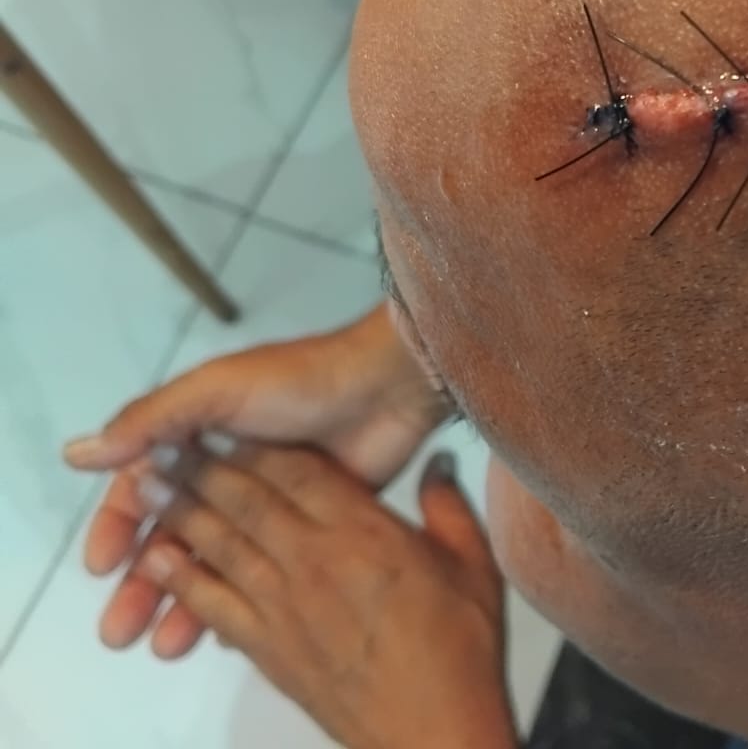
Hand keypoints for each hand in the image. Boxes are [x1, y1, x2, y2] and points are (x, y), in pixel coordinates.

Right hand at [63, 304, 447, 656]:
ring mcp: (266, 500)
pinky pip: (262, 571)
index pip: (140, 490)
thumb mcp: (219, 389)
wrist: (389, 386)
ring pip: (213, 561)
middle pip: (169, 536)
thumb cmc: (302, 380)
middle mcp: (225, 471)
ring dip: (184, 603)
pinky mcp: (305, 523)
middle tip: (121, 633)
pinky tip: (224, 635)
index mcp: (195, 436)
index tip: (103, 568)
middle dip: (141, 584)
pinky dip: (240, 601)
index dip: (117, 528)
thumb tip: (77, 454)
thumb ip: (151, 420)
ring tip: (167, 649)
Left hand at [135, 440, 516, 748]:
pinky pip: (214, 605)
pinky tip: (158, 560)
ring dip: (179, 512)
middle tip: (167, 440)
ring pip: (221, 547)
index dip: (260, 442)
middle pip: (247, 501)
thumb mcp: (473, 563)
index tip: (233, 419)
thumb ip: (448, 506)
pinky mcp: (270, 649)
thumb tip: (438, 464)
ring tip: (146, 484)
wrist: (434, 728)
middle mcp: (316, 561)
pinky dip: (182, 580)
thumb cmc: (460, 649)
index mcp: (366, 533)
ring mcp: (286, 607)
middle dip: (202, 467)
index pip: (298, 471)